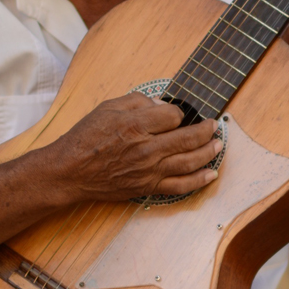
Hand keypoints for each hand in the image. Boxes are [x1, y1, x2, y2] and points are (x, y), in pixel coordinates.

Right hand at [42, 93, 220, 201]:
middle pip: (188, 138)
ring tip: (218, 145)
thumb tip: (160, 104)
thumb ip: (137, 102)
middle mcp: (146, 148)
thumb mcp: (108, 108)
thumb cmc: (86, 138)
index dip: (180, 113)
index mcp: (136, 124)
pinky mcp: (147, 186)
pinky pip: (179, 186)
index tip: (179, 114)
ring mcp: (149, 170)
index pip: (173, 115)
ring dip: (208, 153)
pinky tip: (211, 174)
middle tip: (214, 126)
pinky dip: (198, 181)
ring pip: (189, 161)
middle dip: (206, 131)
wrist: (70, 171)